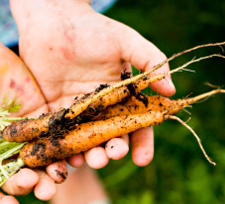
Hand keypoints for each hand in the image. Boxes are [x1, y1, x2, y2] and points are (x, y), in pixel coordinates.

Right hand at [0, 41, 67, 203]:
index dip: (1, 203)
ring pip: (45, 162)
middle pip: (24, 179)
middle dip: (33, 186)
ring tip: (60, 175)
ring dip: (54, 172)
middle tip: (42, 188)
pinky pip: (59, 138)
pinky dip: (68, 147)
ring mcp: (29, 140)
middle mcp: (10, 156)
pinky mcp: (45, 121)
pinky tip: (76, 154)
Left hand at [11, 0, 175, 167]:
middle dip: (113, 151)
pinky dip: (63, 149)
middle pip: (110, 137)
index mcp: (120, 96)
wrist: (52, 19)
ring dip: (89, 155)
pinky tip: (67, 158)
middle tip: (111, 156)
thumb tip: (172, 90)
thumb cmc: (92, 28)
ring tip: (90, 161)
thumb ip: (150, 61)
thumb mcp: (125, 41)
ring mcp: (76, 112)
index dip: (141, 143)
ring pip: (85, 141)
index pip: (135, 124)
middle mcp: (100, 108)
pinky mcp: (52, 111)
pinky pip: (59, 135)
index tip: (142, 160)